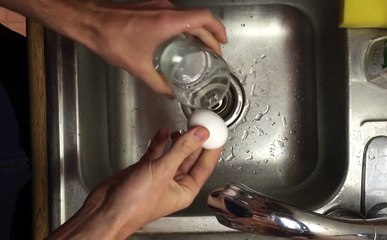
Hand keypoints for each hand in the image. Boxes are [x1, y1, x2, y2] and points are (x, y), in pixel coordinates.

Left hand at [1, 0, 226, 96]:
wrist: (89, 20)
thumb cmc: (112, 38)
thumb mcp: (138, 66)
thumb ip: (158, 83)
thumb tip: (170, 93)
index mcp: (169, 21)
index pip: (204, 18)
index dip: (218, 30)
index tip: (223, 43)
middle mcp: (167, 10)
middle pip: (198, 20)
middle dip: (210, 36)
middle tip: (214, 53)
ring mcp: (158, 6)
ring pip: (187, 17)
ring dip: (197, 31)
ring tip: (200, 49)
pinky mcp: (150, 8)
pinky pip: (174, 17)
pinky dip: (183, 28)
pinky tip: (178, 44)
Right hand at [49, 127, 221, 238]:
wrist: (105, 210)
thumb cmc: (134, 204)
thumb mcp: (162, 172)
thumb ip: (182, 150)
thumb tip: (200, 134)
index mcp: (185, 189)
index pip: (205, 165)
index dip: (212, 148)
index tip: (217, 131)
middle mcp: (175, 182)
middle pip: (191, 157)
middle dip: (196, 140)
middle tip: (201, 122)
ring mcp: (160, 175)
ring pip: (174, 153)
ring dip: (179, 139)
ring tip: (185, 124)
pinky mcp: (145, 169)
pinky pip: (157, 152)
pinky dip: (160, 141)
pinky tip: (163, 132)